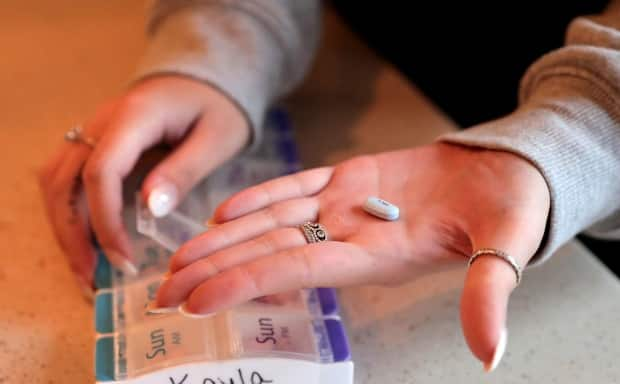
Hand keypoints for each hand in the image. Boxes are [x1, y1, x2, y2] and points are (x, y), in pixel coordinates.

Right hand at [39, 75, 249, 289]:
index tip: (123, 259)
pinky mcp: (93, 144)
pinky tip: (86, 244)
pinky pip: (65, 180)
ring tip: (85, 271)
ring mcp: (91, 131)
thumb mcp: (217, 138)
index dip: (106, 221)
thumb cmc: (215, 108)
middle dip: (73, 236)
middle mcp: (101, 122)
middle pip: (64, 182)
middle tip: (91, 280)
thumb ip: (184, 170)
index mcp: (133, 117)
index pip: (100, 172)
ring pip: (56, 183)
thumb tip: (150, 208)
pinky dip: (69, 214)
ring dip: (64, 229)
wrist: (202, 80)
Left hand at [154, 142, 549, 368]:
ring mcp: (347, 207)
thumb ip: (489, 293)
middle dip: (215, 270)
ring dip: (225, 237)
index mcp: (377, 255)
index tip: (194, 300)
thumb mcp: (507, 246)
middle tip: (160, 290)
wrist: (506, 173)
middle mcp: (351, 235)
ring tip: (179, 256)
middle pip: (269, 253)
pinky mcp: (351, 178)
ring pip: (273, 222)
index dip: (245, 282)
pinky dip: (260, 197)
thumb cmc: (511, 208)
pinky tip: (224, 210)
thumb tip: (491, 355)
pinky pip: (297, 189)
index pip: (296, 269)